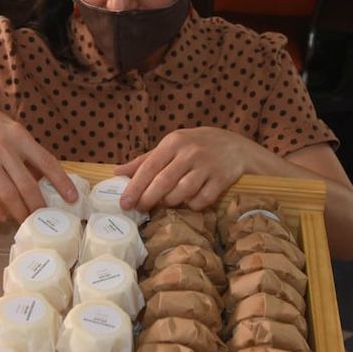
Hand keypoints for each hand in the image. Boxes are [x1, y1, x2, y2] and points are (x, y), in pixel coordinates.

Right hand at [0, 90, 76, 221]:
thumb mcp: (9, 127)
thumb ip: (25, 149)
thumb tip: (41, 176)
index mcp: (19, 136)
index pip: (47, 162)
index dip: (61, 182)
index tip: (72, 198)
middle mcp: (4, 148)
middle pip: (28, 185)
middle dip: (38, 206)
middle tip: (44, 218)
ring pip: (7, 194)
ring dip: (18, 212)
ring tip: (24, 221)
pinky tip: (2, 216)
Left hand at [114, 127, 255, 211]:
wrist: (235, 146)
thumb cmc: (196, 147)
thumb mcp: (171, 146)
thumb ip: (145, 160)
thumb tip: (117, 173)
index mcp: (174, 142)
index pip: (149, 166)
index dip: (135, 187)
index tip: (124, 203)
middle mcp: (190, 152)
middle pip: (163, 182)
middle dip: (148, 199)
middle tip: (140, 209)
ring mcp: (207, 166)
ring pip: (182, 192)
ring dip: (170, 202)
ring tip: (165, 202)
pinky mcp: (222, 179)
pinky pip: (202, 200)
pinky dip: (192, 205)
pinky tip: (188, 201)